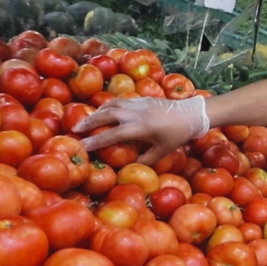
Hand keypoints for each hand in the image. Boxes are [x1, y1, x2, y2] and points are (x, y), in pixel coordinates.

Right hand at [77, 96, 209, 163]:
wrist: (191, 113)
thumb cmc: (178, 135)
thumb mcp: (162, 151)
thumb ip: (145, 160)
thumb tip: (129, 167)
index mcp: (141, 128)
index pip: (113, 135)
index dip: (96, 141)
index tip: (83, 145)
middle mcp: (136, 113)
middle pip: (107, 115)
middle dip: (90, 122)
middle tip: (75, 129)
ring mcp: (138, 103)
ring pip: (112, 105)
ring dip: (97, 112)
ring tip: (86, 119)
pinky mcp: (142, 98)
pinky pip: (120, 100)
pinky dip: (109, 105)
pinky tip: (104, 110)